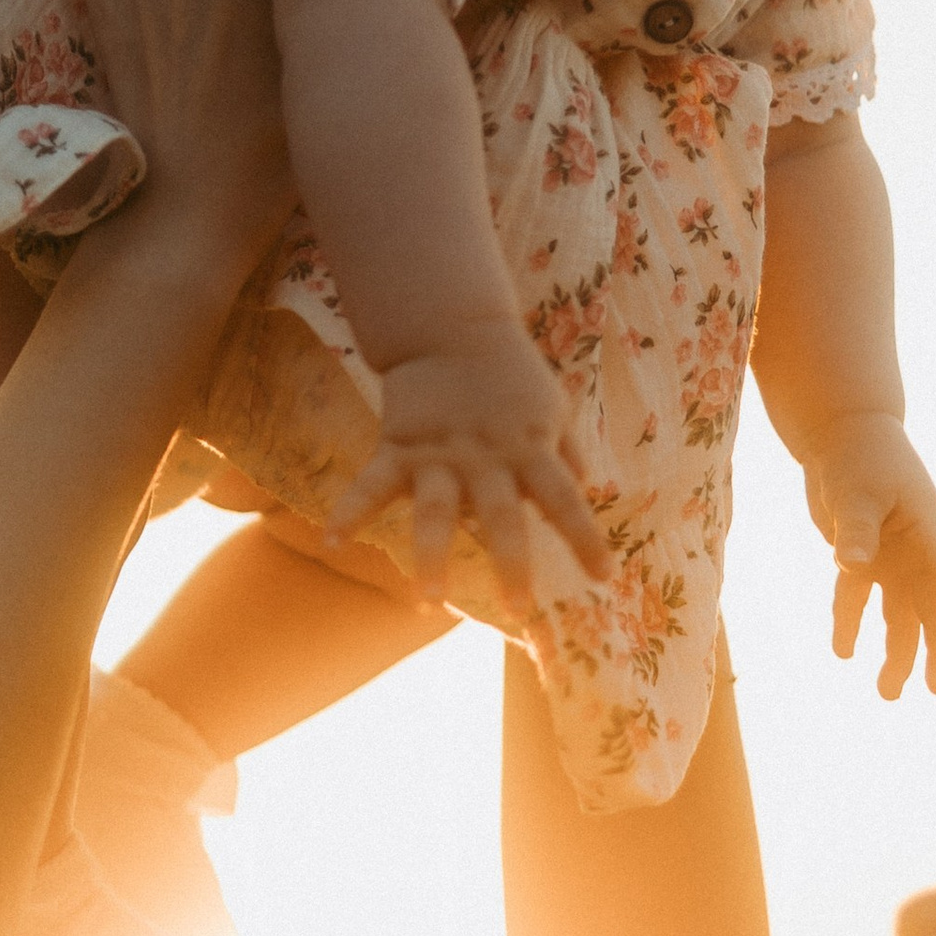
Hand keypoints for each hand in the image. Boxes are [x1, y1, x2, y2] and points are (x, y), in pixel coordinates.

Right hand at [329, 311, 613, 609]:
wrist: (451, 327)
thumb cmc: (510, 374)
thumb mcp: (552, 406)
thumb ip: (566, 449)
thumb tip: (586, 487)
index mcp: (529, 448)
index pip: (565, 499)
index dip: (584, 538)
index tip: (604, 577)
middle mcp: (486, 457)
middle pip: (501, 515)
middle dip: (511, 564)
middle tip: (517, 609)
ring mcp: (438, 455)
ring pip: (434, 511)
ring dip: (431, 556)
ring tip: (428, 600)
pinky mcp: (397, 448)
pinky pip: (370, 486)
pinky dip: (349, 513)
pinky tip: (332, 543)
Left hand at [805, 411, 935, 696]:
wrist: (841, 435)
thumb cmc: (857, 455)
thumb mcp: (855, 489)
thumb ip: (855, 529)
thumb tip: (850, 566)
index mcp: (926, 527)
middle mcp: (916, 550)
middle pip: (935, 606)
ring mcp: (892, 557)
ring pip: (901, 614)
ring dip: (896, 652)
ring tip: (888, 694)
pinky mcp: (864, 559)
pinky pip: (858, 599)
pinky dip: (849, 623)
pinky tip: (842, 652)